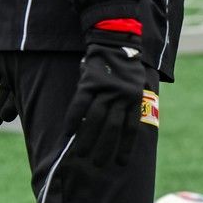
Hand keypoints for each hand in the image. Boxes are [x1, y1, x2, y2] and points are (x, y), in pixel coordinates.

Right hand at [69, 27, 148, 167]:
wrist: (115, 37)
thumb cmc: (124, 62)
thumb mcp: (134, 82)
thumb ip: (129, 101)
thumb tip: (123, 123)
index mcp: (134, 98)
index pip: (129, 129)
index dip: (125, 147)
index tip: (120, 164)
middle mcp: (121, 96)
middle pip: (112, 128)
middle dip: (104, 149)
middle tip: (97, 165)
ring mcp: (105, 89)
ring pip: (94, 120)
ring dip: (87, 139)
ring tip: (80, 155)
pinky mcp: (89, 82)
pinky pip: (80, 104)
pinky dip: (74, 119)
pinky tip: (68, 132)